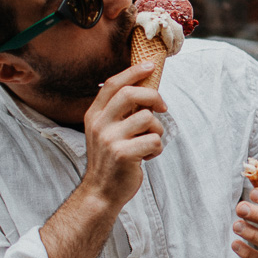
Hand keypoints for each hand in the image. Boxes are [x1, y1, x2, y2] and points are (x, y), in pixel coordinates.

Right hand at [79, 61, 166, 208]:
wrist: (101, 192)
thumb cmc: (111, 159)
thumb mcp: (107, 131)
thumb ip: (120, 112)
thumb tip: (147, 90)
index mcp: (94, 115)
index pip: (113, 84)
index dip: (133, 72)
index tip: (151, 66)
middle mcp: (99, 124)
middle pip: (130, 94)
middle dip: (153, 96)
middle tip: (163, 108)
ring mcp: (110, 139)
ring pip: (148, 119)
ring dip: (157, 131)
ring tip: (149, 143)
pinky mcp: (123, 154)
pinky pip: (154, 141)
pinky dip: (157, 149)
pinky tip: (146, 157)